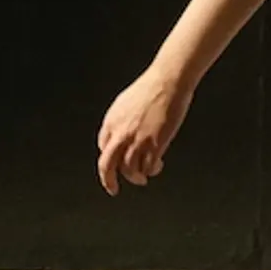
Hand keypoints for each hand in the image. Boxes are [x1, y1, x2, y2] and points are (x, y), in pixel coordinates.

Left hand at [96, 67, 189, 195]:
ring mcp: (137, 140)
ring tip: (143, 177)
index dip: (111, 158)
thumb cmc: (151, 87)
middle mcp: (120, 133)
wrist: (167, 81)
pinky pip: (148, 166)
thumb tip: (124, 133)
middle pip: (107, 165)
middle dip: (108, 181)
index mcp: (111, 121)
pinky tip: (156, 166)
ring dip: (136, 177)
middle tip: (113, 189)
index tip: (116, 164)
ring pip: (129, 170)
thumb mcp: (126, 102)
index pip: (103, 148)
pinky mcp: (154, 144)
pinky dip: (151, 170)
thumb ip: (121, 120)